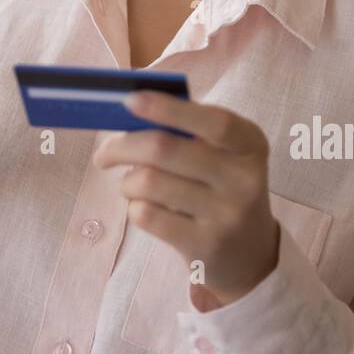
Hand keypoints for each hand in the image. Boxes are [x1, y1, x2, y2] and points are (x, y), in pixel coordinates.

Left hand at [93, 90, 278, 309]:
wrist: (249, 252)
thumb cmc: (220, 187)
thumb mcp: (221, 155)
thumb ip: (186, 131)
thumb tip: (130, 110)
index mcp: (249, 144)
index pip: (214, 121)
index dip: (169, 108)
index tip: (130, 100)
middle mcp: (244, 178)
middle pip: (164, 149)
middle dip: (122, 147)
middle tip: (103, 154)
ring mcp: (226, 215)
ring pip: (148, 182)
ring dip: (127, 182)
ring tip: (132, 186)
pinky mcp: (205, 245)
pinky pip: (147, 215)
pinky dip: (134, 207)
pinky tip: (144, 208)